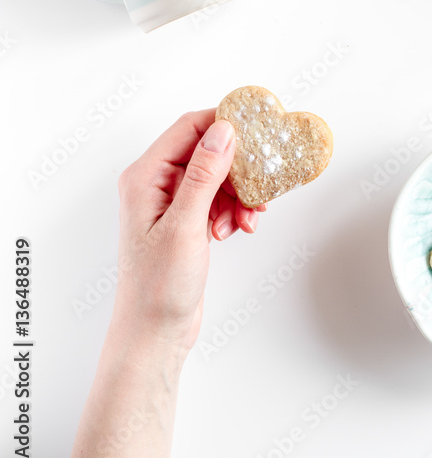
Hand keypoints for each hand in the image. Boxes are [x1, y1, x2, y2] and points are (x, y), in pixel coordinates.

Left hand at [110, 109, 265, 351]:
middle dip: (238, 168)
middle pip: (208, 151)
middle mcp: (156, 183)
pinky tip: (237, 230)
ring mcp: (172, 202)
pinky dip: (234, 210)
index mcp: (145, 176)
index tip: (258, 127)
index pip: (189, 128)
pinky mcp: (187, 220)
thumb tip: (224, 130)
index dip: (224, 122)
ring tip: (247, 219)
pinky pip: (219, 199)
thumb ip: (204, 175)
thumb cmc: (158, 287)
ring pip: (218, 176)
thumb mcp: (185, 226)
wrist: (154, 335)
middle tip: (261, 184)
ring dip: (239, 194)